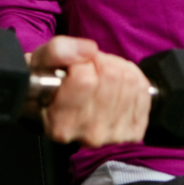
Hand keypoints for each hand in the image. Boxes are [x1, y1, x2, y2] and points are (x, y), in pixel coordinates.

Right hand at [27, 36, 152, 146]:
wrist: (57, 108)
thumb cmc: (46, 84)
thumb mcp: (39, 61)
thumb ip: (58, 51)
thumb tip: (89, 49)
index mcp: (61, 123)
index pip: (85, 78)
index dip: (81, 61)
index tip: (74, 65)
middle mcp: (88, 134)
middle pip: (111, 76)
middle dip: (101, 61)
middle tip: (89, 67)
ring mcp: (113, 135)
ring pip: (130, 81)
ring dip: (118, 67)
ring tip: (101, 73)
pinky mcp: (133, 131)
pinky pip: (144, 91)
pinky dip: (134, 78)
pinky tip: (117, 83)